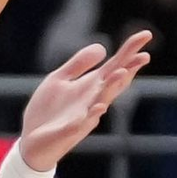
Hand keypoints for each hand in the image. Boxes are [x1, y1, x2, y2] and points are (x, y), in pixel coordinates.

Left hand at [20, 32, 151, 170]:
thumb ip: (79, 64)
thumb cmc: (47, 111)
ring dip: (112, 88)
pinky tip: (99, 107)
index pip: (115, 66)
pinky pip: (82, 123)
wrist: (30, 142)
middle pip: (115, 83)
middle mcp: (92, 101)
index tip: (145, 35)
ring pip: (102, 101)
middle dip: (129, 70)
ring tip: (122, 72)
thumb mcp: (59, 80)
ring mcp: (83, 117)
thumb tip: (103, 47)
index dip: (129, 51)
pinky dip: (91, 115)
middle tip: (144, 55)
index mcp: (90, 87)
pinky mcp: (69, 131)